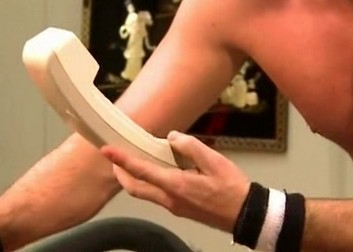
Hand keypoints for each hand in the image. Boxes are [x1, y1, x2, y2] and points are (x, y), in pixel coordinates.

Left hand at [101, 131, 249, 232]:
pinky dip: (149, 182)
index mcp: (176, 186)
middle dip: (121, 173)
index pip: (141, 171)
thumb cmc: (232, 188)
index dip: (122, 160)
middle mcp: (170, 199)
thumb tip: (172, 138)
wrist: (245, 215)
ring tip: (134, 161)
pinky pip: (157, 195)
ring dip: (134, 179)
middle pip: (135, 188)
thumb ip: (190, 146)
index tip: (107, 150)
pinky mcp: (180, 209)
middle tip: (114, 158)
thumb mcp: (214, 161)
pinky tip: (157, 171)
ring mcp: (174, 207)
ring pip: (145, 193)